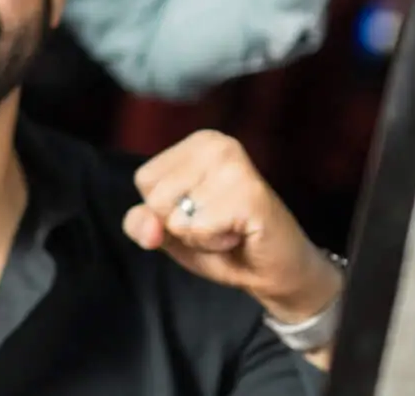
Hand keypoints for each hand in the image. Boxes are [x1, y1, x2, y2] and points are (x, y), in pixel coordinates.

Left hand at [122, 131, 343, 322]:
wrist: (273, 270)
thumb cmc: (223, 242)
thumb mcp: (169, 231)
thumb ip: (141, 223)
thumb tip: (149, 228)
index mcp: (197, 143)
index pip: (145, 180)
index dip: (165, 211)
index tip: (202, 212)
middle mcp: (216, 144)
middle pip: (157, 199)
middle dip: (182, 225)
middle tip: (219, 223)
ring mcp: (234, 166)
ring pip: (176, 217)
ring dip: (200, 236)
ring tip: (230, 228)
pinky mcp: (249, 193)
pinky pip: (199, 229)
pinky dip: (214, 242)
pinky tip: (240, 234)